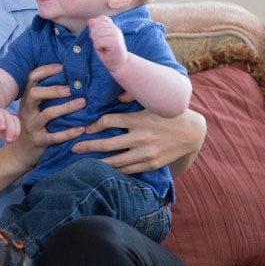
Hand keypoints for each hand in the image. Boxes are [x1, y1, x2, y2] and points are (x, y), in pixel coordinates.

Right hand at [0, 108, 20, 142]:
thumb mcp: (0, 133)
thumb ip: (6, 136)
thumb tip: (10, 140)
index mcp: (5, 116)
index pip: (14, 120)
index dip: (16, 130)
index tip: (12, 140)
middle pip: (7, 116)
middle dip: (10, 128)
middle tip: (9, 139)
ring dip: (0, 120)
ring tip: (2, 128)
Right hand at [6, 64, 85, 169]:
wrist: (19, 153)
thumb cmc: (31, 125)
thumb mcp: (32, 109)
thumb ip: (44, 95)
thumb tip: (68, 77)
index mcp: (27, 100)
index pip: (32, 79)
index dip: (46, 70)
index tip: (62, 67)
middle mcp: (27, 111)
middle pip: (36, 94)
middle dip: (55, 89)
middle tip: (72, 88)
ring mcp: (32, 127)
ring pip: (47, 114)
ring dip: (66, 107)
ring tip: (83, 103)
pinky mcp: (39, 142)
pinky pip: (54, 137)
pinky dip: (69, 132)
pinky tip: (81, 129)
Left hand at [71, 108, 205, 174]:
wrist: (191, 133)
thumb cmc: (167, 113)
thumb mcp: (151, 101)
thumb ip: (133, 95)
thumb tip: (116, 95)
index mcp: (138, 119)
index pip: (108, 121)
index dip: (93, 125)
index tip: (84, 128)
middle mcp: (141, 137)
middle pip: (107, 144)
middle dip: (87, 146)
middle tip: (73, 148)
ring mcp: (146, 153)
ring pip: (115, 161)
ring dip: (98, 162)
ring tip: (83, 163)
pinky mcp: (151, 164)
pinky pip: (128, 170)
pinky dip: (115, 170)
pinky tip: (104, 170)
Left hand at [89, 16, 126, 69]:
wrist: (119, 64)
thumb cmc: (108, 53)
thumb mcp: (99, 40)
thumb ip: (95, 30)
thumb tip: (90, 20)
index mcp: (113, 27)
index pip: (102, 18)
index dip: (96, 26)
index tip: (99, 37)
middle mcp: (116, 29)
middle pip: (98, 25)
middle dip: (94, 35)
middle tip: (100, 44)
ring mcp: (117, 35)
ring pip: (98, 33)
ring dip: (97, 42)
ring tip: (103, 47)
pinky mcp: (116, 43)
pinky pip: (100, 41)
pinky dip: (99, 47)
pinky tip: (104, 50)